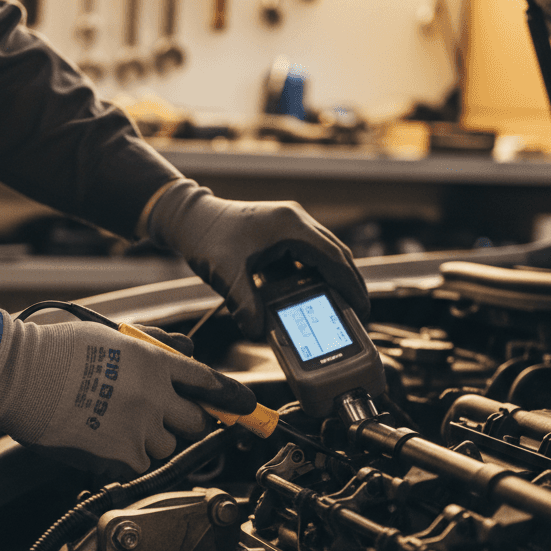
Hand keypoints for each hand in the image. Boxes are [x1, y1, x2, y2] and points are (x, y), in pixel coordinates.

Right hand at [0, 312, 255, 474]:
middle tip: (160, 417)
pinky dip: (128, 459)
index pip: (208, 382)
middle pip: (195, 421)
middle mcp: (154, 395)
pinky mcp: (120, 455)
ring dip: (152, 439)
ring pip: (167, 445)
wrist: (18, 375)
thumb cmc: (54, 349)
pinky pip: (141, 464)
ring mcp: (139, 427)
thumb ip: (154, 344)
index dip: (231, 398)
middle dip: (184, 421)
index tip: (247, 409)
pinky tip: (104, 440)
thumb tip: (185, 350)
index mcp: (154, 361)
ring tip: (117, 424)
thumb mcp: (111, 333)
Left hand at [146, 180, 369, 338]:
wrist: (189, 218)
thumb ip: (245, 305)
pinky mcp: (280, 233)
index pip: (334, 257)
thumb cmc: (206, 237)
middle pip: (336, 254)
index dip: (351, 283)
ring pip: (323, 254)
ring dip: (332, 279)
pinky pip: (306, 256)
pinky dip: (313, 276)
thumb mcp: (226, 275)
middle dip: (349, 283)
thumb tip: (258, 333)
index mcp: (291, 226)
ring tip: (340, 306)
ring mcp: (289, 225)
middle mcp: (295, 221)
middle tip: (358, 312)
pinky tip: (311, 297)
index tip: (361, 307)